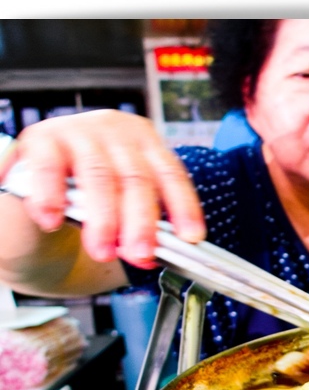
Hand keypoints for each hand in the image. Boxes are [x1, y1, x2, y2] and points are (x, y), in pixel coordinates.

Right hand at [0, 110, 205, 268]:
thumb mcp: (121, 200)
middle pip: (136, 179)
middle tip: (140, 255)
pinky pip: (49, 169)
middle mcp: (117, 132)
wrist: (36, 171)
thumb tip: (148, 258)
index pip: (172, 175)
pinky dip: (51, 198)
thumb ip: (136, 223)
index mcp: (146, 144)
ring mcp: (79, 131)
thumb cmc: (90, 189)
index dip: (183, 207)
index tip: (191, 238)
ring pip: (99, 177)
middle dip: (140, 223)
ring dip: (102, 219)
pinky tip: (53, 222)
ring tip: (102, 251)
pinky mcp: (41, 137)